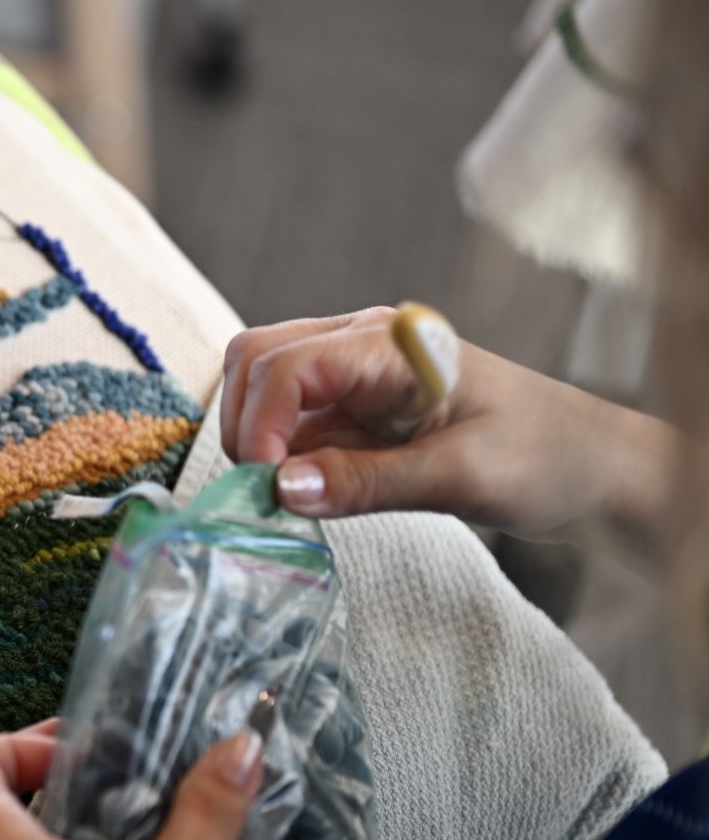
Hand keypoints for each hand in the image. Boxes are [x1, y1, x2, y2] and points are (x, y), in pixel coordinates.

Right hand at [221, 307, 678, 544]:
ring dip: (256, 439)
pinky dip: (278, 455)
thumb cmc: (549, 458)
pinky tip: (304, 492)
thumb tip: (279, 489)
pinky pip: (290, 421)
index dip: (259, 423)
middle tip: (264, 493)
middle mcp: (363, 344)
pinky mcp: (354, 408)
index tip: (266, 488)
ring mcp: (354, 374)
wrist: (595, 468)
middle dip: (244, 424)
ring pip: (263, 387)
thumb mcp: (461, 477)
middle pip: (257, 360)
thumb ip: (367, 482)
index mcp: (392, 344)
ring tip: (283, 495)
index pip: (288, 364)